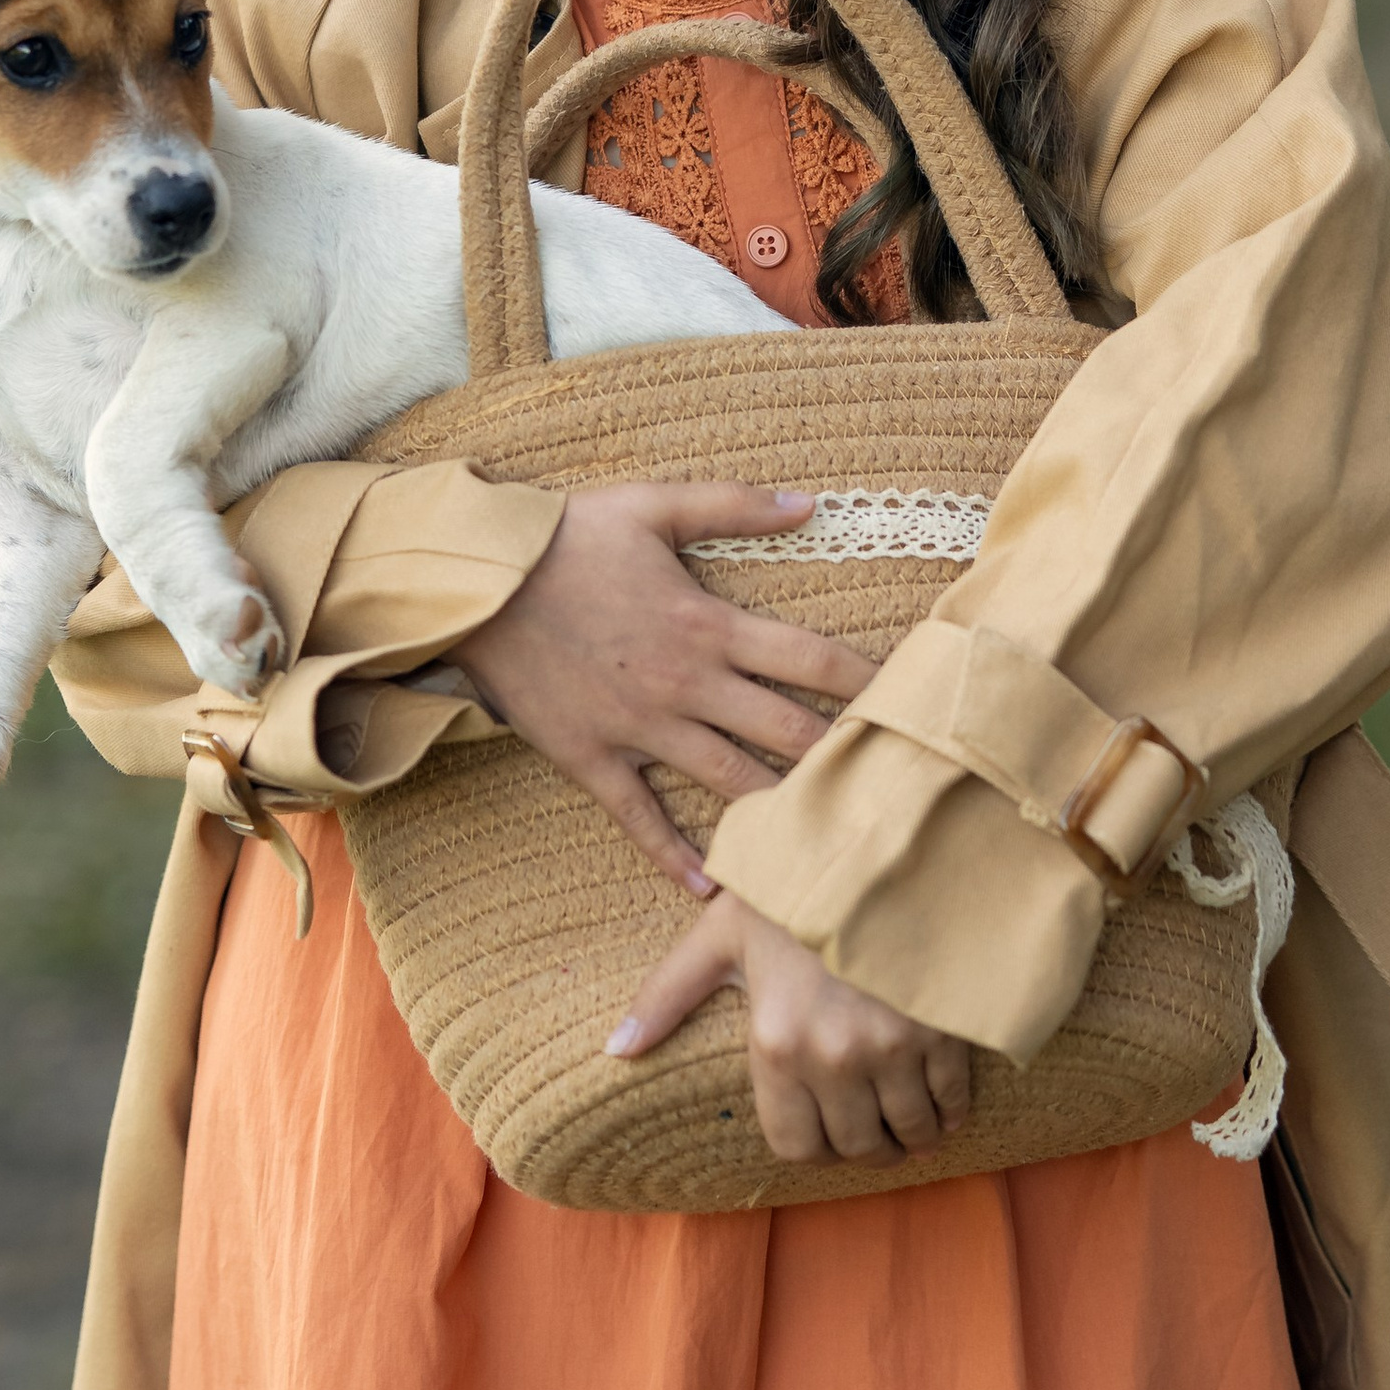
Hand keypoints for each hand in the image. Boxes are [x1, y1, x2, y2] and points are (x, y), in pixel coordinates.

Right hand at [459, 485, 876, 895]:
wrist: (478, 580)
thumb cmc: (569, 535)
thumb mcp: (655, 503)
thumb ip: (736, 505)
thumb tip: (811, 502)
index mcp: (708, 623)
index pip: (809, 658)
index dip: (866, 681)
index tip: (910, 700)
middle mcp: (685, 684)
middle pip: (783, 730)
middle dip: (840, 756)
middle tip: (890, 785)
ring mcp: (638, 728)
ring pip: (726, 780)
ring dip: (776, 811)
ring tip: (827, 841)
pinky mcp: (591, 758)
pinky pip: (639, 818)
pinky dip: (674, 856)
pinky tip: (710, 886)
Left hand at [609, 892, 975, 1163]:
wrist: (880, 834)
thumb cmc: (794, 882)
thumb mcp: (721, 931)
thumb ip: (667, 994)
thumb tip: (614, 1048)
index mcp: (774, 1041)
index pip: (796, 1147)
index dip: (816, 1149)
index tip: (830, 1133)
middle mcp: (831, 1056)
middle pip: (857, 1147)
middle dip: (868, 1146)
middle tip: (875, 1126)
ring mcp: (892, 1046)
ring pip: (910, 1133)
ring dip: (913, 1134)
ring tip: (911, 1115)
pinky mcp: (943, 1029)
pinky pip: (951, 1100)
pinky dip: (951, 1106)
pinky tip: (942, 1090)